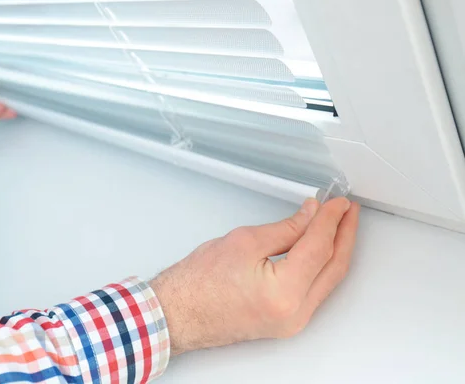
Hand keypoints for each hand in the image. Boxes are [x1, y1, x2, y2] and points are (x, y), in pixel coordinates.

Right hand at [151, 197, 359, 354]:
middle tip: (347, 212)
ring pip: (328, 280)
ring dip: (336, 250)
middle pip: (333, 267)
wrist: (178, 314)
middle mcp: (294, 314)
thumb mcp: (244, 242)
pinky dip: (322, 266)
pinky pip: (316, 291)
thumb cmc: (197, 284)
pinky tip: (321, 249)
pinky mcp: (287, 322)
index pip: (320, 248)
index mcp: (284, 293)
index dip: (331, 220)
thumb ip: (285, 229)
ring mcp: (293, 322)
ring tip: (339, 225)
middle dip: (344, 235)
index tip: (337, 203)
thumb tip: (311, 216)